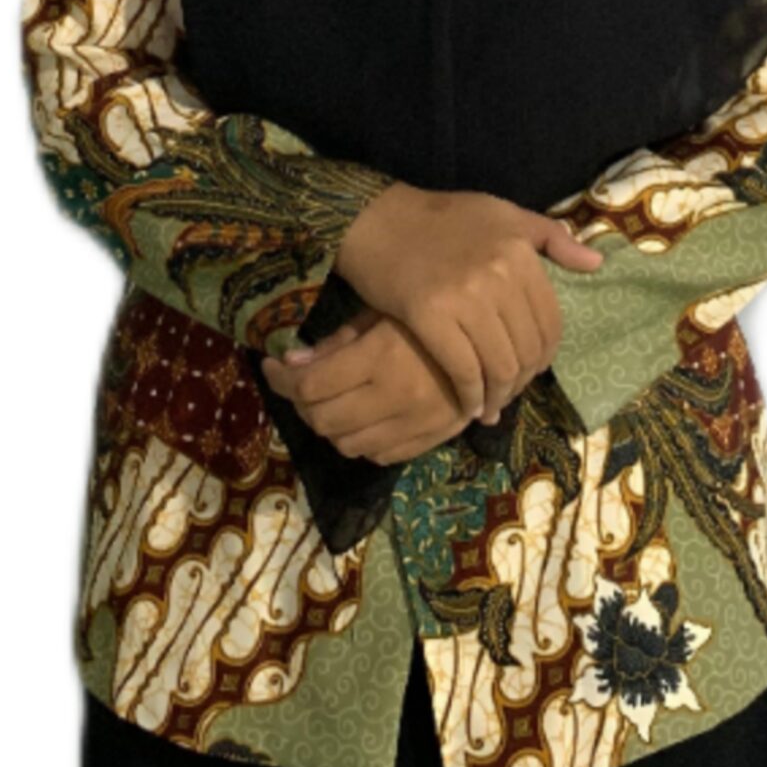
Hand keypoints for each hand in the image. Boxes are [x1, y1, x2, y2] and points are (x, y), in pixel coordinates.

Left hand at [260, 305, 481, 463]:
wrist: (496, 336)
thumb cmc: (433, 311)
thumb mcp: (382, 312)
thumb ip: (337, 341)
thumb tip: (290, 363)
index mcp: (379, 359)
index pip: (310, 386)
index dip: (281, 380)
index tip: (271, 366)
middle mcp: (394, 398)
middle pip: (322, 420)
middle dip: (300, 404)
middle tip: (299, 384)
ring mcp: (414, 425)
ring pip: (347, 444)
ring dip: (329, 425)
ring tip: (329, 400)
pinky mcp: (430, 440)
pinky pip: (379, 455)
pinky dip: (361, 441)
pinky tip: (362, 416)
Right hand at [330, 182, 605, 422]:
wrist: (379, 220)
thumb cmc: (443, 217)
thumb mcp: (503, 213)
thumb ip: (551, 238)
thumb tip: (596, 265)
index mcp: (519, 251)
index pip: (550, 322)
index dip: (545, 355)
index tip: (531, 368)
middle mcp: (498, 273)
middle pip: (527, 349)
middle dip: (521, 380)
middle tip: (509, 391)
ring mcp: (464, 296)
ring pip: (499, 366)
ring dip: (499, 395)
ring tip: (491, 405)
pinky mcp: (430, 316)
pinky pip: (463, 370)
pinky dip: (471, 396)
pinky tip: (469, 406)